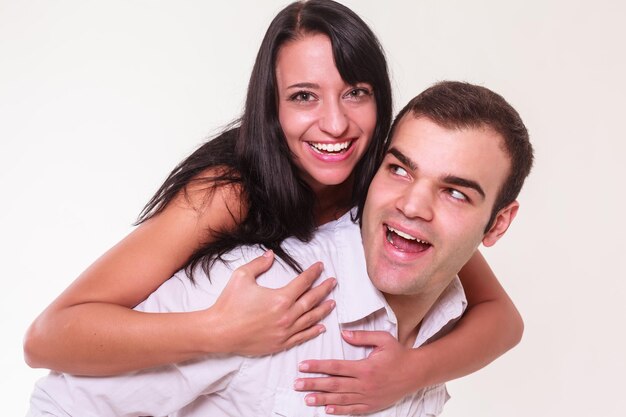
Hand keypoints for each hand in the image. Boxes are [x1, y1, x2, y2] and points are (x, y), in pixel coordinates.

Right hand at [210, 250, 335, 355]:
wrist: (219, 331)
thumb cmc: (229, 304)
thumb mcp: (242, 276)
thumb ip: (259, 264)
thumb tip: (271, 254)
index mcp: (280, 298)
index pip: (303, 282)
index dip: (313, 273)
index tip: (320, 267)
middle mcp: (287, 315)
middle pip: (312, 300)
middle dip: (324, 289)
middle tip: (333, 282)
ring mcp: (285, 331)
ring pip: (310, 319)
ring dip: (323, 310)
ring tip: (332, 302)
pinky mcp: (280, 343)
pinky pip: (302, 337)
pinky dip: (313, 331)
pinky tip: (321, 327)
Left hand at [295, 330, 417, 414]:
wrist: (416, 373)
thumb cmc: (399, 354)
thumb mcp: (383, 339)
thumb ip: (362, 336)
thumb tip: (343, 333)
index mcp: (365, 367)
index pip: (336, 367)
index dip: (318, 366)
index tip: (303, 366)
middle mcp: (364, 384)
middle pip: (334, 385)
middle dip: (313, 384)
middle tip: (297, 384)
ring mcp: (368, 396)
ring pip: (341, 399)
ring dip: (322, 400)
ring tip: (307, 399)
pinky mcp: (372, 405)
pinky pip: (353, 409)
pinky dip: (340, 411)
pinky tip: (327, 410)